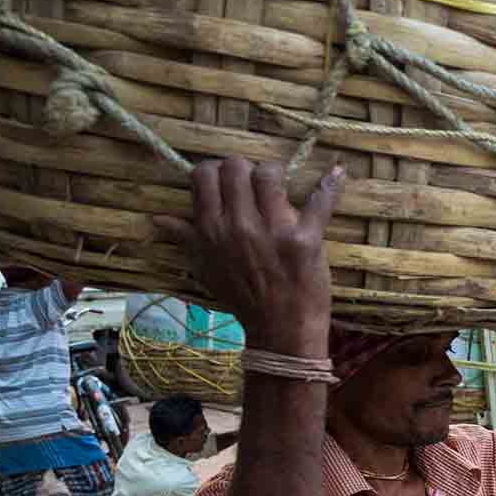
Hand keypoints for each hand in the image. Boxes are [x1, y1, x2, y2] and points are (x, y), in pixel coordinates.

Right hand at [184, 158, 342, 353]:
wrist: (279, 329)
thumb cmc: (241, 298)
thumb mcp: (205, 269)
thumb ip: (185, 238)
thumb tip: (158, 219)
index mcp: (210, 229)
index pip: (204, 175)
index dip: (217, 171)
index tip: (228, 182)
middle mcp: (238, 225)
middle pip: (236, 166)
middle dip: (245, 169)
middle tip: (254, 185)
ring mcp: (273, 230)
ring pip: (269, 173)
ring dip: (275, 174)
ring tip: (279, 189)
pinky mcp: (306, 238)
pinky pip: (320, 201)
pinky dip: (330, 184)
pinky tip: (337, 173)